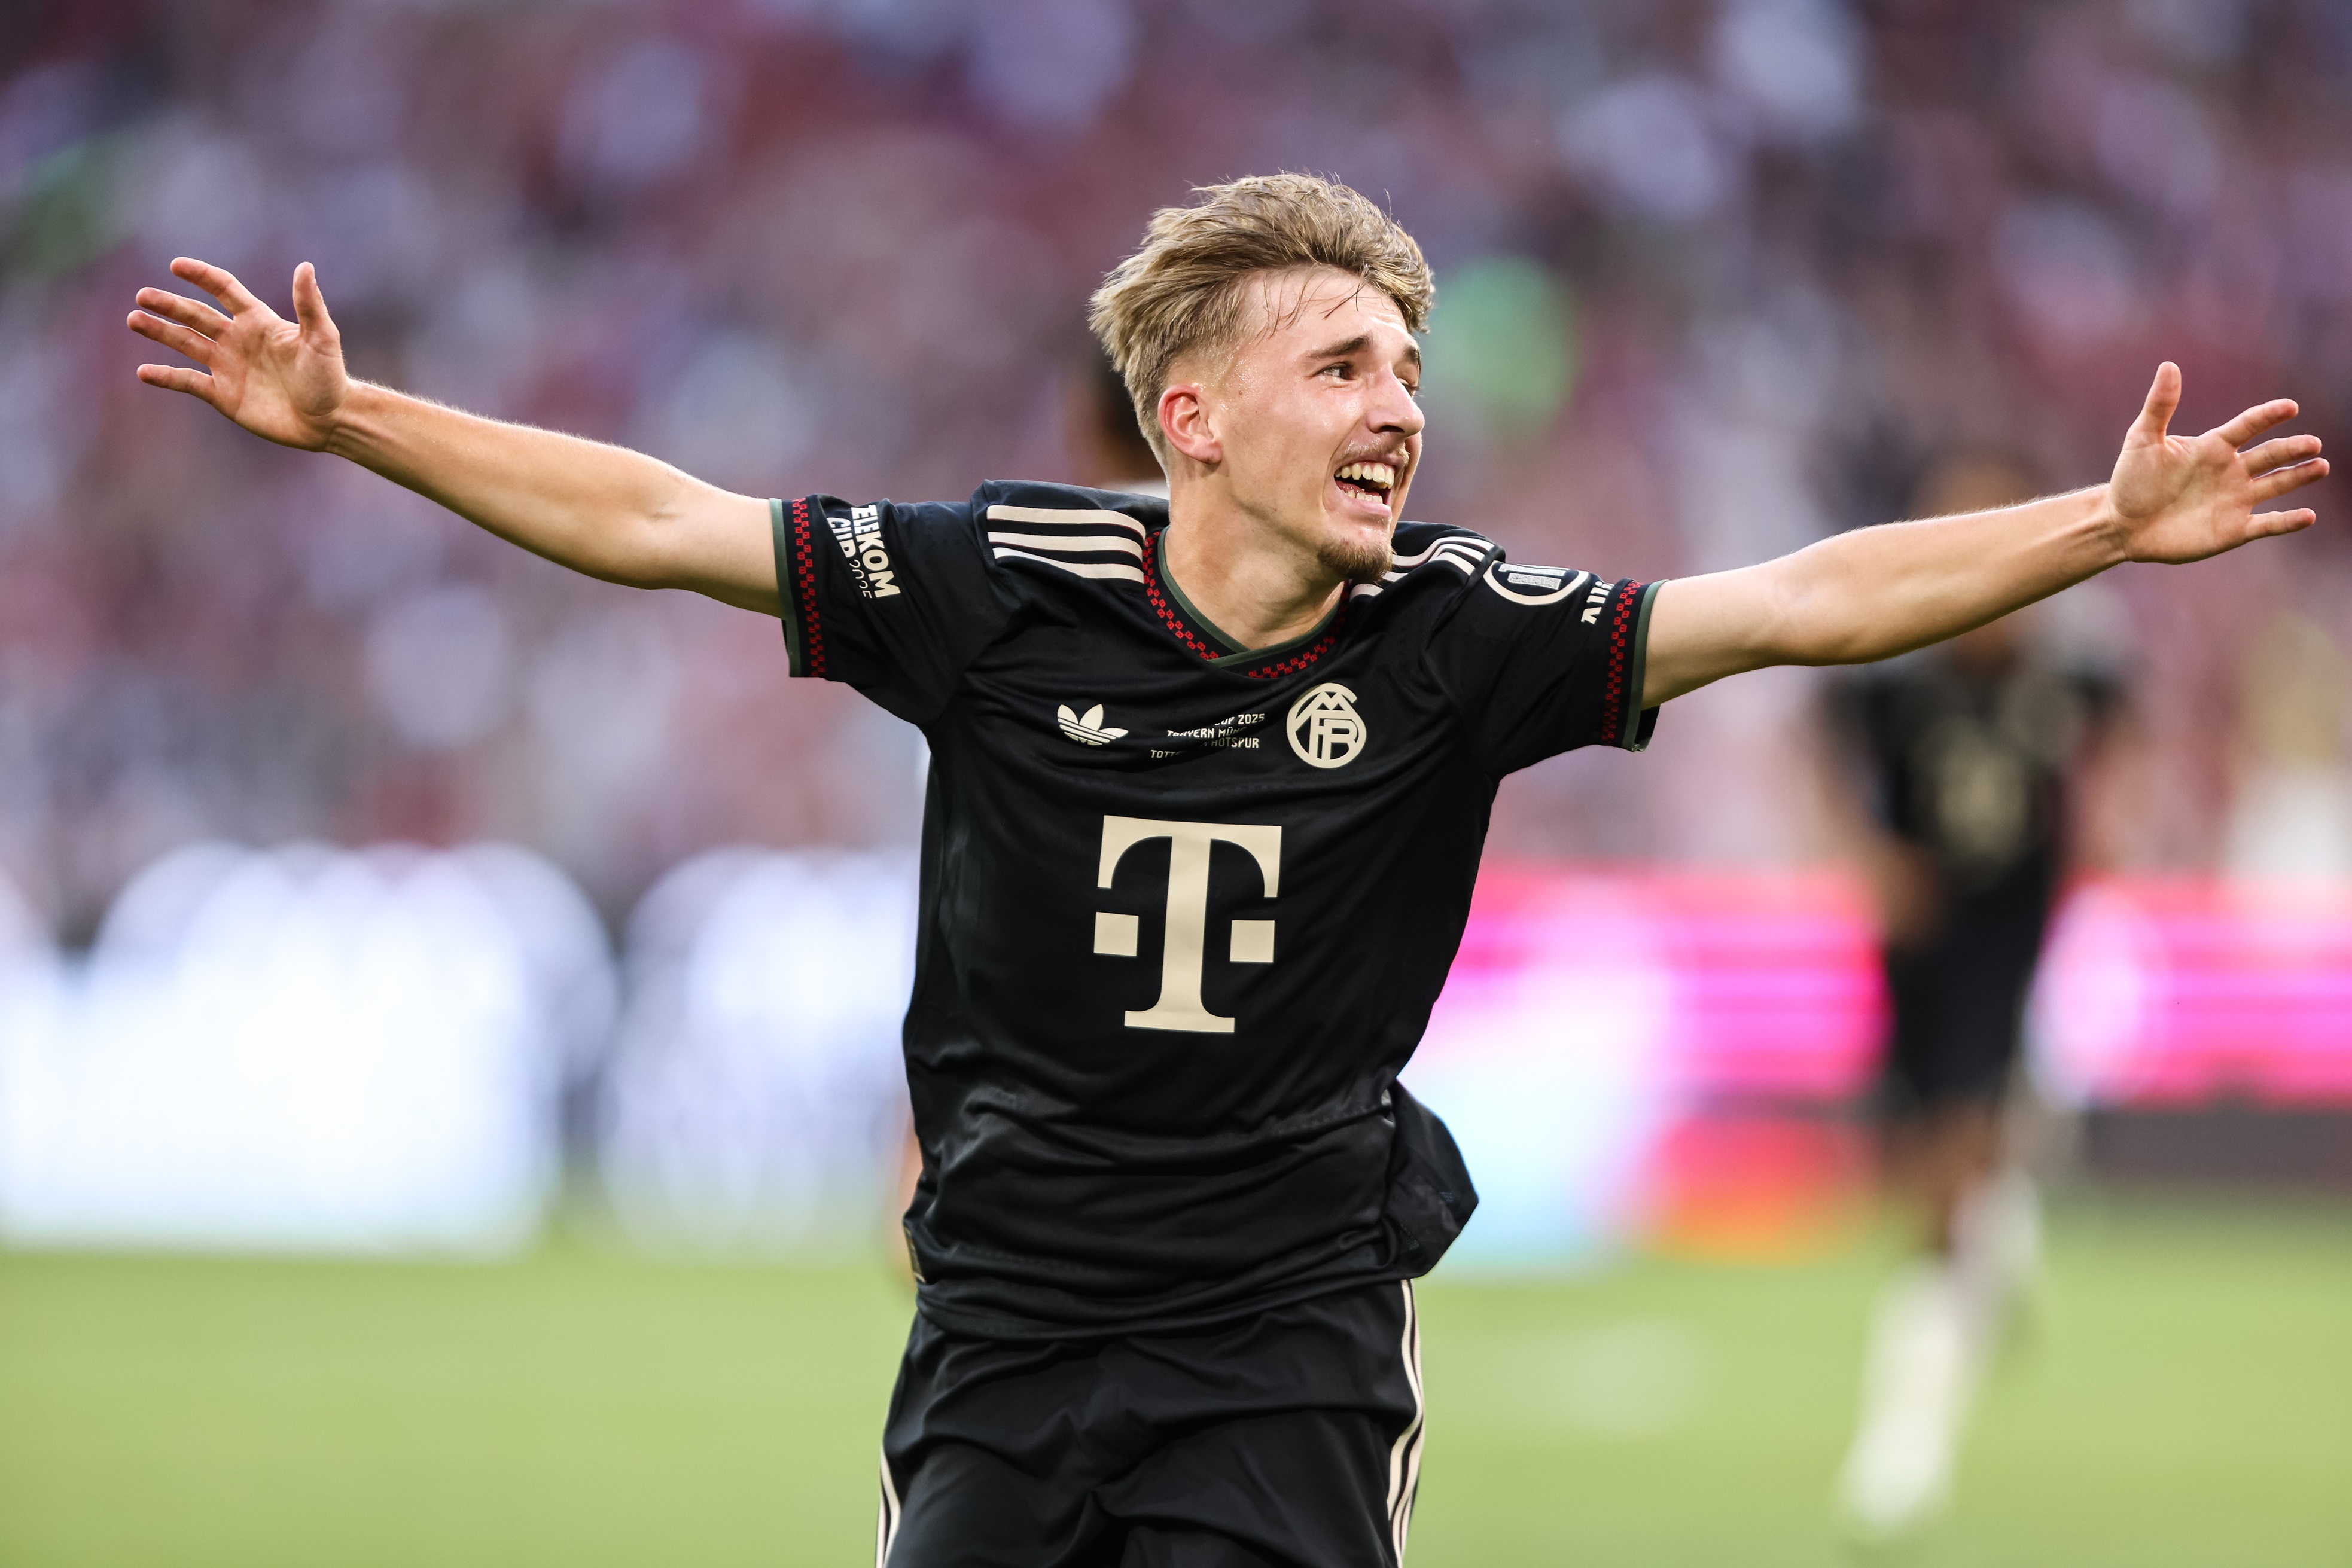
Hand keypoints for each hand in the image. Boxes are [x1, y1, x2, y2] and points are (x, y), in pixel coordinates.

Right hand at [128, 259, 349, 450]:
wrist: (328, 420)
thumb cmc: (329, 377)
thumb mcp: (321, 338)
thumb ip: (309, 304)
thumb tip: (305, 266)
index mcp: (258, 321)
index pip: (224, 290)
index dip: (201, 276)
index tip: (176, 265)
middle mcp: (238, 340)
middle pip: (196, 315)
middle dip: (169, 304)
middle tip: (143, 295)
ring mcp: (228, 367)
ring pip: (186, 343)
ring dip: (160, 331)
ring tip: (134, 320)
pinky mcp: (223, 395)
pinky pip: (188, 381)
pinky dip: (165, 376)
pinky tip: (143, 372)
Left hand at [2106, 362, 2327, 563]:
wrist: (2123, 525)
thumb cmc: (2131, 481)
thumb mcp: (2142, 440)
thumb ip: (2159, 406)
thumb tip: (2168, 365)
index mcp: (2214, 446)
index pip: (2249, 425)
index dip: (2269, 416)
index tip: (2290, 407)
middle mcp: (2232, 470)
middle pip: (2271, 455)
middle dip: (2293, 448)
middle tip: (2313, 443)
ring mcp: (2236, 499)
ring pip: (2277, 484)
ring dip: (2300, 476)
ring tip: (2320, 466)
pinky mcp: (2234, 529)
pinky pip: (2267, 524)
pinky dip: (2288, 522)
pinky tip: (2308, 516)